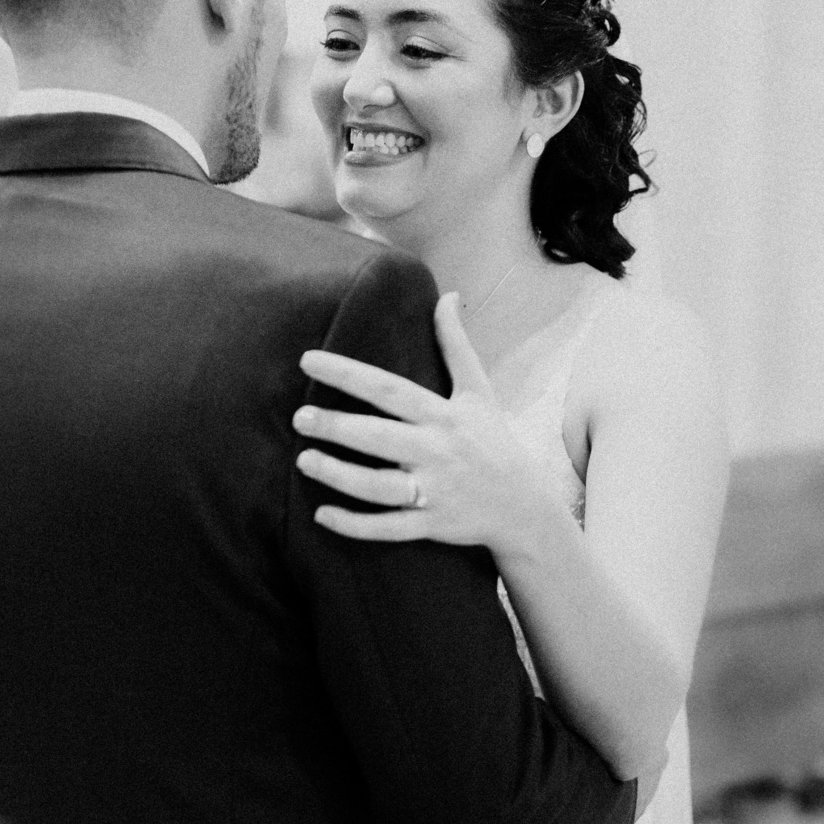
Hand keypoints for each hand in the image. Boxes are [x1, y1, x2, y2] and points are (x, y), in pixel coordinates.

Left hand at [294, 293, 542, 549]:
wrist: (524, 506)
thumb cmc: (493, 440)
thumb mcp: (479, 391)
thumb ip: (456, 344)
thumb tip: (449, 295)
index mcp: (443, 415)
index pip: (388, 389)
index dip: (348, 374)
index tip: (308, 360)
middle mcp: (436, 451)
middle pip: (380, 438)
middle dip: (338, 428)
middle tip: (299, 417)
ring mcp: (434, 491)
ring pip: (379, 486)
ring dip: (339, 475)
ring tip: (303, 460)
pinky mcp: (431, 525)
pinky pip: (389, 527)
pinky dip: (355, 525)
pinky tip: (322, 515)